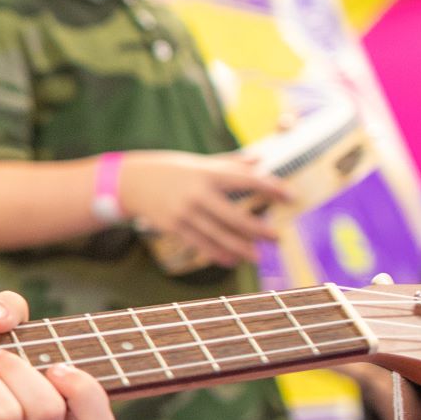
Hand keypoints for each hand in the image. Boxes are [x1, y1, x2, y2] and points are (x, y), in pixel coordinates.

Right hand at [118, 150, 292, 267]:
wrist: (130, 182)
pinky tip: (231, 260)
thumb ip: (230, 163)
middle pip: (235, 216)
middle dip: (258, 229)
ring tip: (258, 256)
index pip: (245, 180)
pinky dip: (217, 253)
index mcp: (207, 173)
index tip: (290, 196)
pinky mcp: (174, 227)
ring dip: (241, 247)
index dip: (270, 187)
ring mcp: (185, 212)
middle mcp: (198, 193)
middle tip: (277, 237)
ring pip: (219, 235)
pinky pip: (200, 244)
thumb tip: (260, 159)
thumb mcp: (198, 162)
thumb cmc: (169, 170)